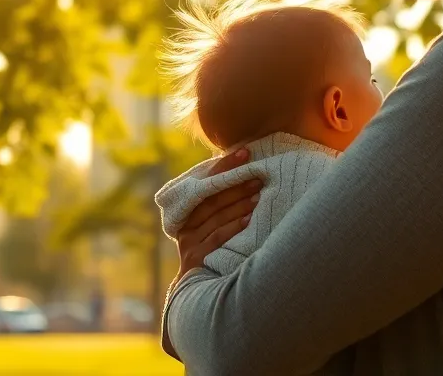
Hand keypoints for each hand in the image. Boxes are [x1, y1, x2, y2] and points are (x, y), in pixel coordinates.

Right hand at [173, 148, 262, 281]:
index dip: (224, 166)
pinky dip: (234, 227)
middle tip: (257, 174)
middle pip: (211, 199)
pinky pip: (218, 238)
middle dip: (235, 185)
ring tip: (258, 193)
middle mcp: (185, 225)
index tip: (245, 153)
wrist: (195, 290)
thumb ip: (218, 203)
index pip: (205, 182)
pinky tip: (249, 219)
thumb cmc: (209, 250)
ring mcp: (189, 242)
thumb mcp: (207, 226)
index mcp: (186, 211)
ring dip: (238, 204)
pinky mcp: (197, 257)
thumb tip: (244, 172)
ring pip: (216, 217)